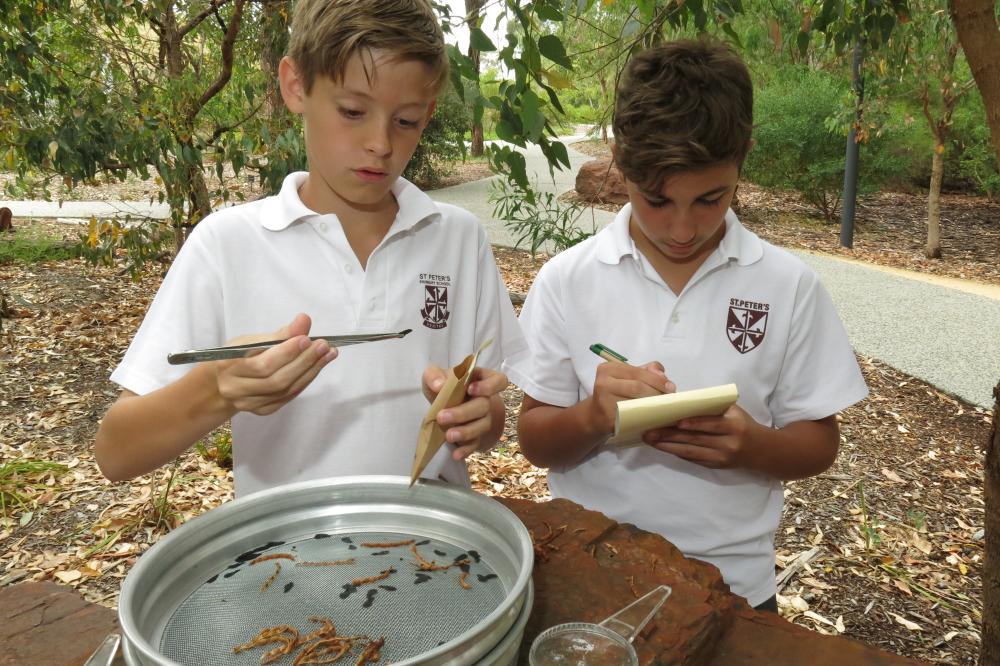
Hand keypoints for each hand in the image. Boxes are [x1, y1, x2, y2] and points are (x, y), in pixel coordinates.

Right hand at [211, 313, 337, 415]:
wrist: (224, 381)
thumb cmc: (238, 356)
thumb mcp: (251, 340)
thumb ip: (280, 334)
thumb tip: (304, 320)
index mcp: (228, 367)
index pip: (262, 364)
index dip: (287, 353)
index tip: (307, 338)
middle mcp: (236, 389)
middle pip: (277, 380)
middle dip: (304, 362)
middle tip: (324, 346)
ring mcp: (249, 404)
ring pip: (285, 390)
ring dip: (310, 371)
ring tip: (327, 354)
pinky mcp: (263, 410)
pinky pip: (288, 397)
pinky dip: (305, 381)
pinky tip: (317, 367)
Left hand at [422, 365, 508, 459]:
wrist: (440, 403)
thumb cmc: (441, 385)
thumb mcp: (433, 376)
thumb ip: (434, 376)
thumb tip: (439, 385)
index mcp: (480, 379)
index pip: (499, 381)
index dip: (489, 386)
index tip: (470, 389)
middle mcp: (486, 399)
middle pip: (485, 406)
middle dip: (464, 413)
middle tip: (443, 416)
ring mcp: (483, 419)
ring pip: (482, 426)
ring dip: (466, 432)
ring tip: (448, 435)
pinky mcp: (476, 436)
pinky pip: (475, 443)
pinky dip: (466, 449)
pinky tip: (456, 453)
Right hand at [587, 361, 674, 434]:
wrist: (596, 416)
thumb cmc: (616, 393)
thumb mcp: (628, 377)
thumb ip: (647, 371)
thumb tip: (662, 375)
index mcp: (608, 369)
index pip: (638, 372)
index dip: (657, 380)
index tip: (671, 388)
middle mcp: (603, 383)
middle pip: (638, 387)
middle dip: (657, 393)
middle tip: (670, 400)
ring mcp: (604, 402)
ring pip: (636, 403)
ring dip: (655, 406)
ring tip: (665, 408)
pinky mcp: (608, 419)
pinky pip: (633, 418)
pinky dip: (647, 418)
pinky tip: (655, 418)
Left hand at [644, 404, 758, 468]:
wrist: (762, 450)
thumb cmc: (743, 424)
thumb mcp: (733, 412)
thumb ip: (711, 408)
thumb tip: (681, 402)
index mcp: (734, 424)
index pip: (711, 424)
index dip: (693, 423)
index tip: (674, 421)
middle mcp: (728, 443)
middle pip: (695, 439)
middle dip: (670, 435)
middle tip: (650, 431)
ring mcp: (721, 457)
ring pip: (691, 451)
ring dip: (668, 446)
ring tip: (651, 440)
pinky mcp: (716, 466)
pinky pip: (694, 459)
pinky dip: (678, 453)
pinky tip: (664, 448)